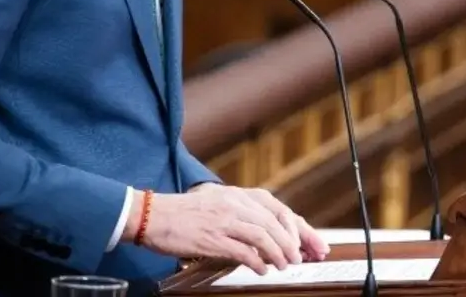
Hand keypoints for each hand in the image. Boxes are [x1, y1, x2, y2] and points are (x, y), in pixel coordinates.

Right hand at [134, 186, 319, 273]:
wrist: (154, 215)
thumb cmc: (185, 213)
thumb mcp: (219, 203)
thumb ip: (243, 213)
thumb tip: (269, 234)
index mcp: (239, 194)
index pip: (279, 210)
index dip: (299, 228)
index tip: (312, 243)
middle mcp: (235, 203)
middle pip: (276, 222)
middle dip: (294, 243)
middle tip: (302, 258)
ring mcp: (224, 220)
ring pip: (264, 236)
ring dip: (279, 253)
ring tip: (285, 266)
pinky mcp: (212, 238)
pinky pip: (243, 251)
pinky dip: (257, 262)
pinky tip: (262, 270)